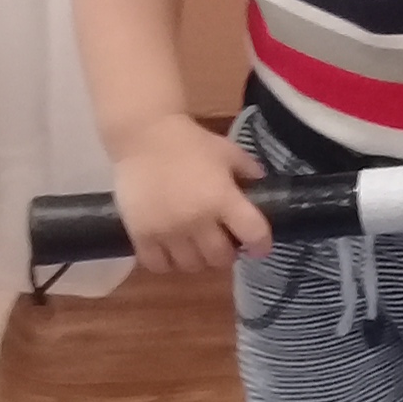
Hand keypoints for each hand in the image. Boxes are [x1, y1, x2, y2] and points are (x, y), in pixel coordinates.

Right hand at [111, 114, 269, 273]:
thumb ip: (247, 168)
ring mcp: (167, 230)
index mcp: (222, 198)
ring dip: (198, 259)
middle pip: (221, 259)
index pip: (253, 234)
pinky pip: (158, 265)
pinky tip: (169, 250)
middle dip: (226, 254)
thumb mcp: (225, 150)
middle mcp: (197, 220)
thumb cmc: (188, 141)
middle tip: (222, 243)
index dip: (261, 245)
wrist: (142, 135)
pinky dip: (167, 262)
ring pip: (191, 266)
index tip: (259, 246)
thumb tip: (260, 182)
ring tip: (195, 247)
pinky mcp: (141, 235)